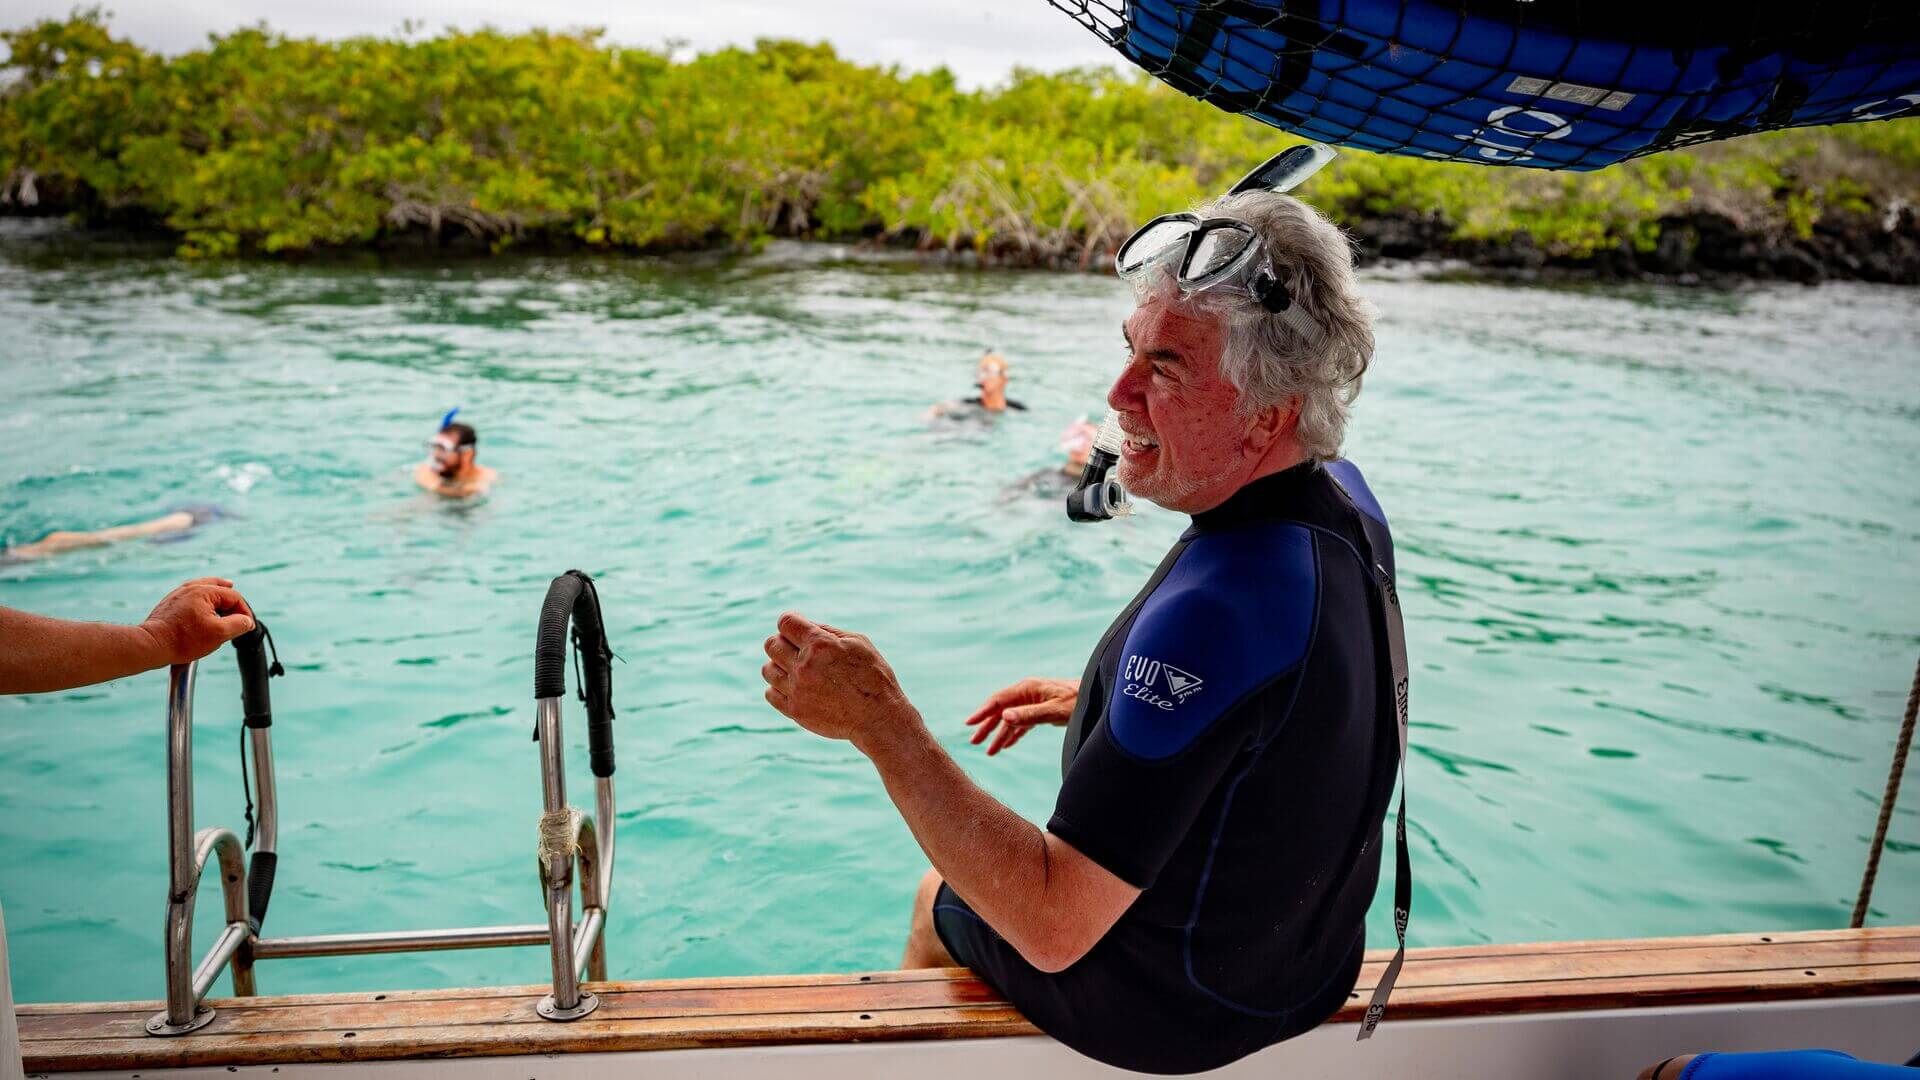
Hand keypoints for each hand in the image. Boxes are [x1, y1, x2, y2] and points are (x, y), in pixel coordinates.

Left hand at [140, 578, 255, 664]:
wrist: (152, 645)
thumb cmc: (184, 640)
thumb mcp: (219, 633)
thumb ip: (238, 624)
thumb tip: (247, 621)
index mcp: (204, 591)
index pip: (234, 597)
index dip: (244, 611)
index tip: (246, 625)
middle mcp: (190, 588)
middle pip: (217, 586)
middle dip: (231, 596)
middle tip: (239, 604)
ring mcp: (177, 595)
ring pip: (202, 587)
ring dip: (216, 590)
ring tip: (225, 586)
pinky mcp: (169, 604)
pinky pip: (190, 594)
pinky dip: (201, 596)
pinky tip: (202, 601)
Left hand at [763, 611, 918, 752]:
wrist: (877, 718)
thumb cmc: (872, 676)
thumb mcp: (858, 643)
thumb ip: (828, 631)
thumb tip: (805, 626)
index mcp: (820, 644)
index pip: (785, 622)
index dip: (790, 622)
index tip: (797, 629)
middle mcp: (804, 666)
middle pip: (771, 644)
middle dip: (782, 642)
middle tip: (798, 650)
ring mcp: (797, 690)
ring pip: (767, 669)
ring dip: (778, 666)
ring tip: (797, 670)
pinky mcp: (795, 710)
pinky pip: (770, 693)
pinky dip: (779, 688)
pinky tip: (796, 688)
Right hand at [965, 677, 1078, 755]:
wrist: (1095, 696)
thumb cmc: (1077, 700)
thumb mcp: (1053, 710)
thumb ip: (1029, 714)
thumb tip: (1004, 716)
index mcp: (1027, 689)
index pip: (999, 701)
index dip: (983, 712)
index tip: (969, 723)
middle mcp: (1027, 694)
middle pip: (1001, 711)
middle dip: (987, 727)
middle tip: (974, 742)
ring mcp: (1033, 703)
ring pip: (1011, 720)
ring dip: (1000, 735)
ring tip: (990, 751)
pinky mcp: (1040, 712)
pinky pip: (1022, 724)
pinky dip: (1014, 734)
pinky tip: (1007, 745)